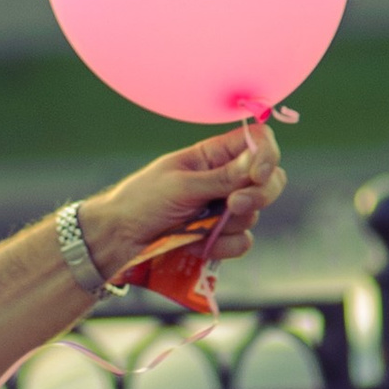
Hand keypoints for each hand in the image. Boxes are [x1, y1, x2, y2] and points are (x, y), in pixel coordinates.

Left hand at [81, 114, 291, 287]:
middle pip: (269, 180)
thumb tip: (258, 160)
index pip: (258, 142)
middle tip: (231, 206)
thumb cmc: (141, 201)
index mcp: (214, 155)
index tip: (257, 174)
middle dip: (258, 195)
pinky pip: (242, 242)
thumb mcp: (181, 184)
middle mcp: (225, 179)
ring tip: (195, 228)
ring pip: (253, 215)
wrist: (118, 240)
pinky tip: (195, 245)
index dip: (267, 155)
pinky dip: (222, 246)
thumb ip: (222, 177)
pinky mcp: (219, 238)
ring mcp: (223, 210)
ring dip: (228, 225)